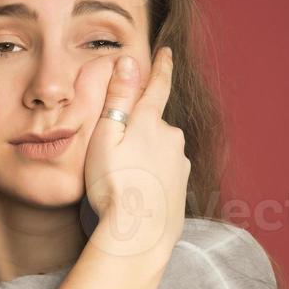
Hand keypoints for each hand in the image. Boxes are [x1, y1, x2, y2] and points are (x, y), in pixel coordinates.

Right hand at [84, 47, 189, 263]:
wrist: (139, 236)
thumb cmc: (114, 187)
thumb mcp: (105, 138)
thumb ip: (118, 99)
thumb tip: (128, 61)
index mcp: (151, 122)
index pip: (158, 86)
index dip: (161, 68)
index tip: (166, 53)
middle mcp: (172, 138)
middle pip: (154, 124)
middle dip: (138, 131)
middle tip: (114, 154)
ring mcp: (180, 164)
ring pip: (159, 151)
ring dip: (144, 158)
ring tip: (121, 182)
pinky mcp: (182, 188)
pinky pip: (164, 174)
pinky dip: (151, 179)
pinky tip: (136, 196)